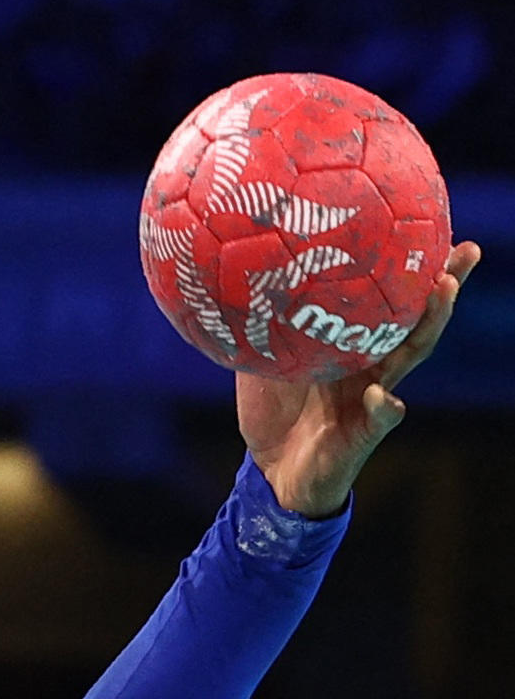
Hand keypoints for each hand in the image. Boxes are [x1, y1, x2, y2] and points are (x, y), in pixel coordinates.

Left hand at [238, 241, 481, 515]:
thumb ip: (257, 328)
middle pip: (417, 319)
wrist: (272, 470)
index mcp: (353, 345)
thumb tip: (231, 280)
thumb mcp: (261, 362)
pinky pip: (383, 417)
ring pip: (411, 357)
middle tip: (466, 249)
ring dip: (430, 325)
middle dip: (444, 284)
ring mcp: (375, 396)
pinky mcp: (366, 432)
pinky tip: (384, 393)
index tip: (432, 228)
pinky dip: (386, 405)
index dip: (412, 270)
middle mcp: (373, 364)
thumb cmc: (273, 411)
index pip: (388, 301)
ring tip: (441, 293)